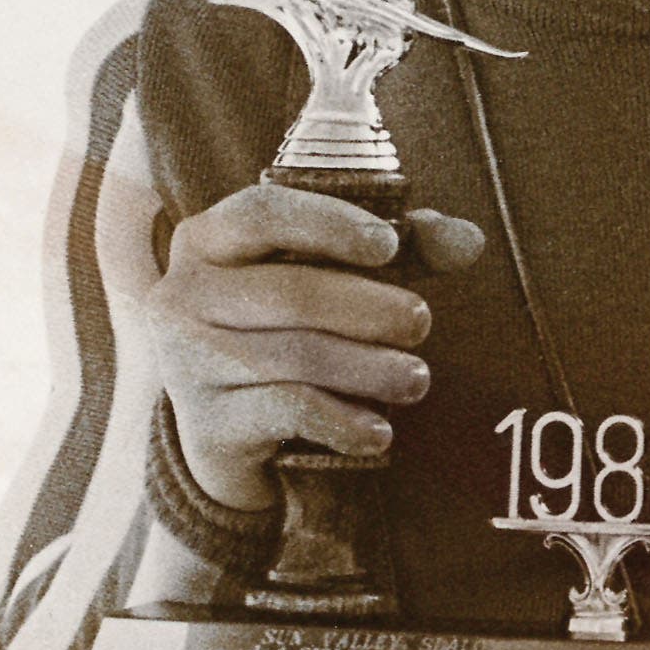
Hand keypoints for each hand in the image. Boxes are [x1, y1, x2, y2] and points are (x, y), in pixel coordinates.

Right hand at [149, 184, 484, 510]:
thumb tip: (467, 240)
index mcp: (206, 240)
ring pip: (296, 356)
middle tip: (421, 323)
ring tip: (417, 379)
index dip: (329, 224)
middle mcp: (181, 294)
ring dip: (370, 368)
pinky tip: (381, 431)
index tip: (389, 246)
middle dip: (369, 308)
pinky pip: (289, 412)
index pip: (263, 213)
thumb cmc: (286, 330)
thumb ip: (399, 250)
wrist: (227, 435)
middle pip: (290, 293)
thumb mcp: (330, 277)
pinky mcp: (206, 423)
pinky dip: (344, 421)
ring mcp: (186, 362)